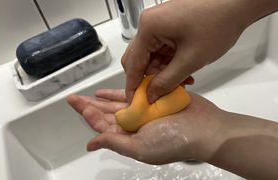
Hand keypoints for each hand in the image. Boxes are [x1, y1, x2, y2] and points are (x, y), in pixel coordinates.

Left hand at [67, 89, 224, 164]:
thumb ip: (115, 142)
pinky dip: (124, 90)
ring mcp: (145, 110)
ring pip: (119, 103)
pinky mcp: (155, 98)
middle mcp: (135, 124)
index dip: (89, 115)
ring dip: (104, 99)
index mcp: (129, 137)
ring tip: (90, 95)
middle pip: (107, 114)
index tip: (76, 105)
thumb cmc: (174, 140)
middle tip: (73, 99)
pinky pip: (136, 92)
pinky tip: (112, 90)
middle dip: (90, 106)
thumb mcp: (141, 147)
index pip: (103, 126)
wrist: (205, 128)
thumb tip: (92, 144)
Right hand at [122, 0, 246, 102]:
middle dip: (150, 80)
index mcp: (149, 28)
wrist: (236, 4)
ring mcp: (159, 24)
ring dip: (163, 73)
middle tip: (160, 96)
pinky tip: (183, 72)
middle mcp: (149, 24)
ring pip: (152, 57)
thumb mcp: (190, 60)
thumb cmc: (217, 23)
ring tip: (181, 82)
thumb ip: (167, 81)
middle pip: (139, 60)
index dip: (133, 87)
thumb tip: (151, 95)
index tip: (136, 104)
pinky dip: (170, 63)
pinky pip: (162, 50)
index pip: (133, 64)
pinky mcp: (168, 26)